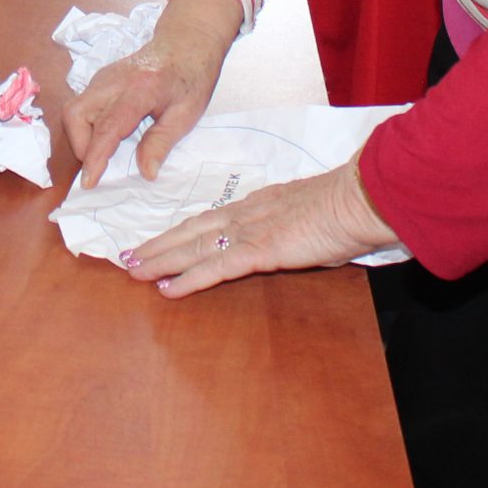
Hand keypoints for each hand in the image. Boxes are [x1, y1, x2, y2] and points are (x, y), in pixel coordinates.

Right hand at [62, 0, 244, 188]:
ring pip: (73, 110)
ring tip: (103, 154)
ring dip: (81, 137)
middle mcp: (112, 81)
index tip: (89, 183)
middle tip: (100, 166)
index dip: (95, 157)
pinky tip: (106, 138)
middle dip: (80, 146)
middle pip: (75, 114)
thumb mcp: (186, 114)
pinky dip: (86, 127)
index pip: (107, 126)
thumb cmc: (191, 78)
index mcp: (139, 89)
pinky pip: (82, 106)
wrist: (186, 42)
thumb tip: (146, 174)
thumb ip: (162, 143)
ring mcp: (102, 78)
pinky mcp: (99, 80)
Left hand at [123, 155, 399, 297]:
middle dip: (157, 244)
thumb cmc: (346, 210)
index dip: (181, 231)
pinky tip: (167, 288)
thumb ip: (293, 229)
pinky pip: (215, 267)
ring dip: (159, 260)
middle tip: (127, 256)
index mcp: (259, 204)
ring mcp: (250, 231)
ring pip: (193, 246)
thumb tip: (291, 240)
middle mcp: (246, 213)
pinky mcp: (259, 250)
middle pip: (191, 229)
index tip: (159, 239)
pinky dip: (187, 279)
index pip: (210, 219)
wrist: (360, 199)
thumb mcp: (311, 217)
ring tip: (132, 271)